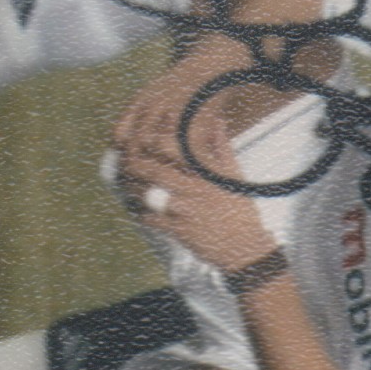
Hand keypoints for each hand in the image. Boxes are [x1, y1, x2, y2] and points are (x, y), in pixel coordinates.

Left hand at [108, 49, 275, 275]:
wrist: (246, 249)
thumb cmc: (241, 211)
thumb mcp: (234, 175)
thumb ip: (222, 147)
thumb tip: (217, 120)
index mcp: (205, 171)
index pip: (172, 147)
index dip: (152, 139)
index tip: (142, 137)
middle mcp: (193, 187)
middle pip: (154, 170)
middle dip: (134, 164)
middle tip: (124, 162)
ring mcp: (186, 209)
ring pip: (149, 194)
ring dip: (134, 190)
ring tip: (126, 187)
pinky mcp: (181, 231)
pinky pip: (153, 220)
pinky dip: (142, 216)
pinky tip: (138, 213)